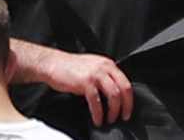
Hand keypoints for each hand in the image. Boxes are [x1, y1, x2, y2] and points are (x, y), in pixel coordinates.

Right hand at [21, 50, 137, 122]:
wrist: (54, 64)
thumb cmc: (71, 68)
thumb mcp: (93, 68)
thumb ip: (105, 77)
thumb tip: (114, 95)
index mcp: (108, 64)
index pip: (126, 82)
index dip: (129, 99)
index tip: (128, 110)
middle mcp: (105, 67)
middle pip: (124, 88)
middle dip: (126, 106)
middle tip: (123, 117)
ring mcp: (95, 74)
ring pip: (113, 94)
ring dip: (113, 110)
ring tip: (109, 119)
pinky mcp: (85, 82)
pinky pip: (96, 101)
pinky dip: (98, 113)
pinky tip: (97, 119)